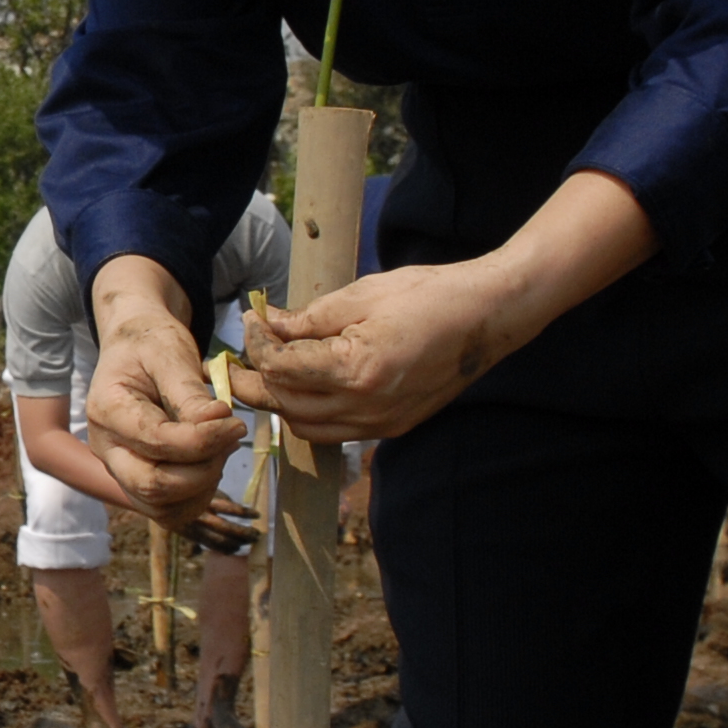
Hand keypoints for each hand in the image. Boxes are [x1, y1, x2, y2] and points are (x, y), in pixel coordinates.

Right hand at [82, 308, 251, 519]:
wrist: (135, 346)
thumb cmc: (150, 343)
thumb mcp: (170, 353)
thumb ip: (189, 393)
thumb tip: (217, 423)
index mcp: (106, 410)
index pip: (157, 442)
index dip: (203, 440)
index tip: (235, 422)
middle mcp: (105, 447)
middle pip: (153, 487)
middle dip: (203, 471)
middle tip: (231, 437)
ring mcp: (118, 469)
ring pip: (161, 507)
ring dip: (202, 487)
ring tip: (221, 447)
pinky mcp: (136, 480)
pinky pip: (167, 510)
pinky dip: (196, 497)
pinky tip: (211, 463)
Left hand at [241, 262, 513, 444]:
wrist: (486, 317)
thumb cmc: (427, 295)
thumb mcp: (360, 295)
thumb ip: (308, 318)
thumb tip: (267, 324)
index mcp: (355, 369)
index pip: (281, 369)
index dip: (257, 345)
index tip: (251, 321)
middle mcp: (365, 407)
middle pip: (285, 405)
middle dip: (256, 381)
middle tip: (241, 356)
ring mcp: (380, 424)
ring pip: (305, 427)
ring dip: (281, 402)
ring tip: (270, 371)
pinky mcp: (392, 428)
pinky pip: (334, 432)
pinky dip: (310, 414)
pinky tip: (306, 386)